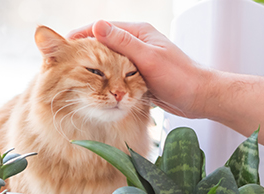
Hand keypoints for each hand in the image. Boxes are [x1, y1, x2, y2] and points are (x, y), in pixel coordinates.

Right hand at [68, 21, 210, 118]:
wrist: (201, 98)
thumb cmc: (180, 78)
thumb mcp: (148, 59)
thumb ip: (123, 43)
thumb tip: (98, 26)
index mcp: (139, 32)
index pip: (103, 29)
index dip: (82, 36)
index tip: (63, 46)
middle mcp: (138, 44)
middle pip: (104, 44)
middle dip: (84, 52)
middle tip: (62, 63)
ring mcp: (139, 60)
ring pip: (109, 61)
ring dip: (94, 67)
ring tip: (73, 76)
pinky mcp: (141, 76)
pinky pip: (118, 74)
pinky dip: (106, 79)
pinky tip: (94, 87)